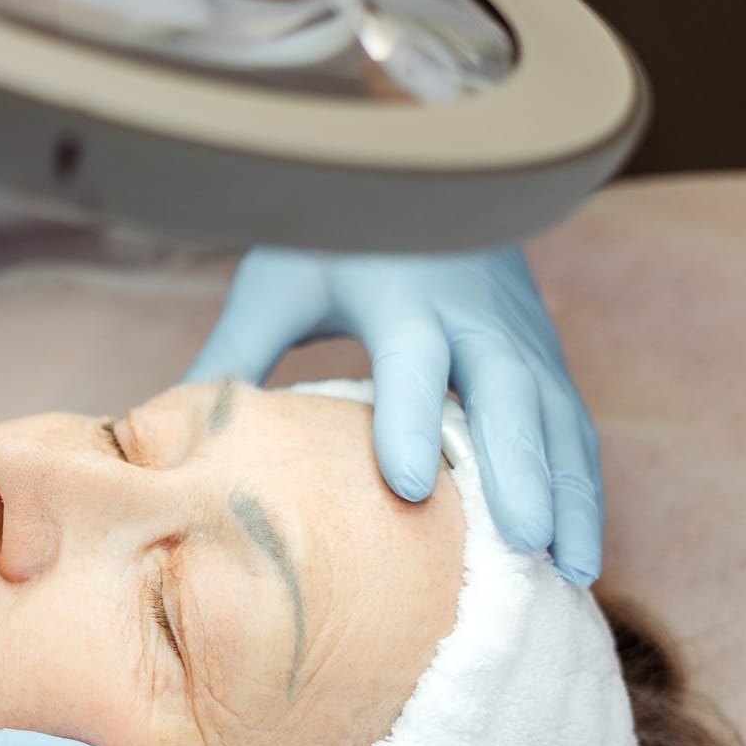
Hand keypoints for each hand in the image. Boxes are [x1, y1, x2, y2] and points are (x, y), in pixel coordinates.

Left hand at [187, 247, 602, 583]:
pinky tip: (579, 551)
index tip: (410, 487)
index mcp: (402, 291)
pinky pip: (572, 424)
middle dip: (522, 471)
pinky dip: (582, 486)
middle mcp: (475, 313)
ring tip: (575, 572)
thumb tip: (162, 433)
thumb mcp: (279, 280)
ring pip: (558, 417)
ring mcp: (522, 333)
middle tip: (526, 547)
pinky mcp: (546, 354)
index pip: (414, 359)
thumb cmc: (336, 236)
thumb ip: (235, 353)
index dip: (414, 420)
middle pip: (510, 393)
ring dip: (573, 494)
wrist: (421, 173)